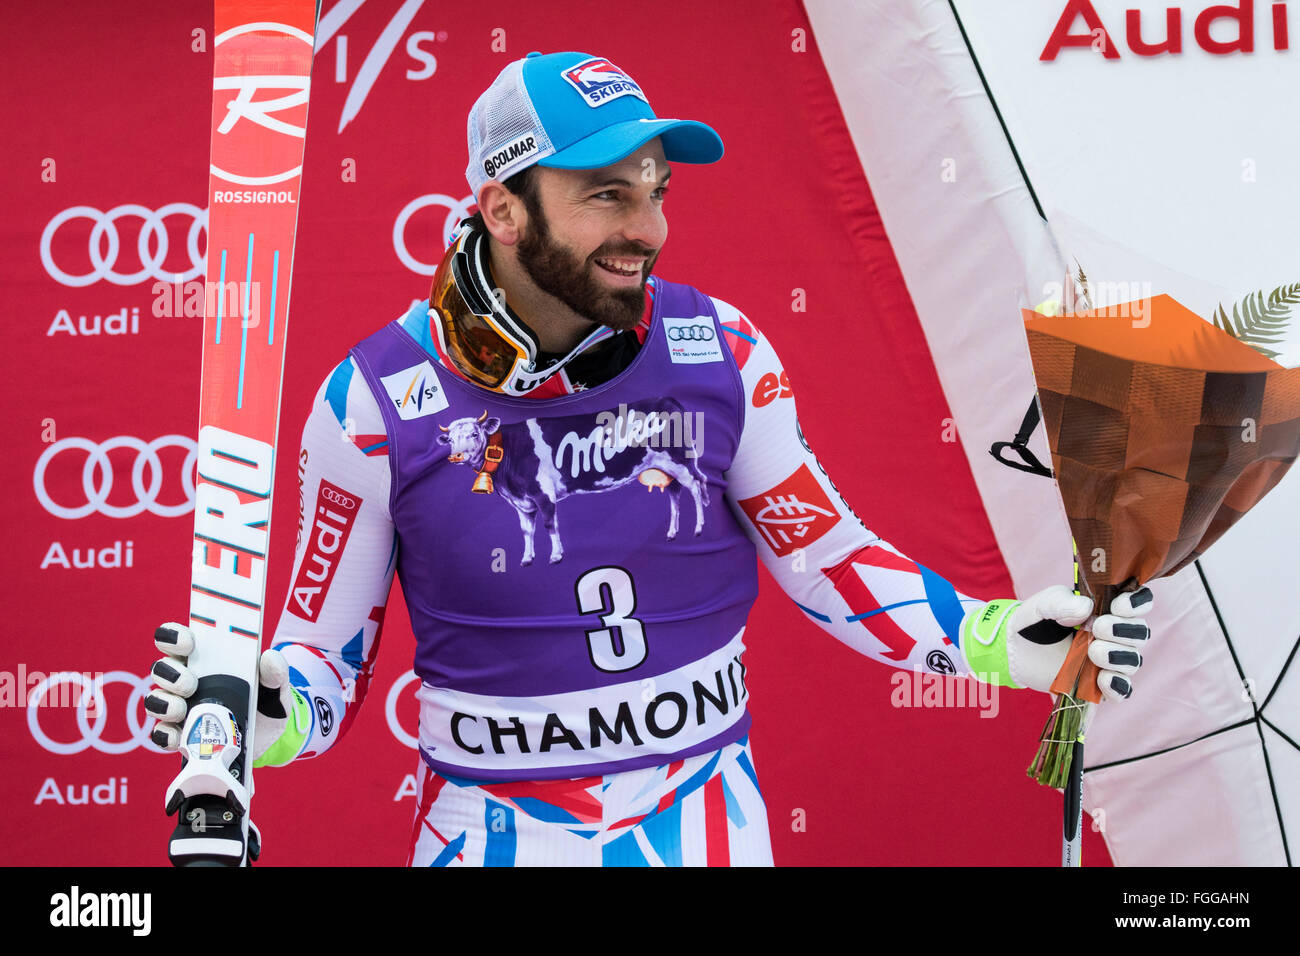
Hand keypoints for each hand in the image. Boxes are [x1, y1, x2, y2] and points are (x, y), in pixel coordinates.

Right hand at [146, 623, 310, 766]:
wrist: (270, 739)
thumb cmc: (267, 702)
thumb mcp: (276, 686)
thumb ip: (276, 672)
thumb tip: (269, 657)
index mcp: (205, 659)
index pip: (177, 639)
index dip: (174, 636)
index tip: (188, 642)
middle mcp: (185, 680)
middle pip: (161, 669)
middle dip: (170, 673)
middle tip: (189, 684)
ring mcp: (179, 708)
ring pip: (155, 700)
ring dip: (163, 703)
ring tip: (181, 709)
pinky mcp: (180, 736)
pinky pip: (161, 734)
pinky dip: (165, 735)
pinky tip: (177, 737)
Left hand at [961, 585, 1152, 699]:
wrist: (1014, 648)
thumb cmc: (1034, 620)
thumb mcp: (1044, 604)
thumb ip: (1062, 602)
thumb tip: (1087, 608)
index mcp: (1108, 609)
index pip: (1139, 603)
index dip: (1136, 604)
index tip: (1117, 605)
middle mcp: (1115, 635)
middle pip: (1140, 634)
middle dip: (1123, 630)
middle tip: (1097, 627)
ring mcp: (1109, 661)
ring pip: (1133, 661)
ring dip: (1118, 656)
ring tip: (1093, 651)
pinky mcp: (1098, 685)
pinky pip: (1122, 690)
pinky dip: (1117, 685)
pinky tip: (1103, 679)